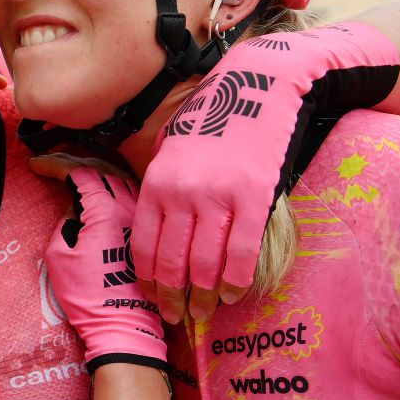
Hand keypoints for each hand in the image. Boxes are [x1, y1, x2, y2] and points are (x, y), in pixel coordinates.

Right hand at [33, 158, 165, 371]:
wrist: (122, 324)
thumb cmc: (87, 294)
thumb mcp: (59, 254)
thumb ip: (66, 221)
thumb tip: (76, 208)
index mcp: (105, 210)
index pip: (80, 172)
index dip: (55, 164)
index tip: (37, 165)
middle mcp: (128, 208)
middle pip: (102, 168)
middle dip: (73, 162)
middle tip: (51, 165)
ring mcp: (141, 219)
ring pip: (120, 179)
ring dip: (95, 171)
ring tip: (74, 172)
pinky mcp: (145, 231)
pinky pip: (130, 195)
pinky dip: (111, 185)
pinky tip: (100, 189)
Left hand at [132, 22, 399, 323]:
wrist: (256, 85)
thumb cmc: (212, 117)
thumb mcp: (171, 147)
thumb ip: (161, 185)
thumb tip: (154, 225)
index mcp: (157, 181)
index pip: (144, 243)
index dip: (147, 277)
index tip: (152, 295)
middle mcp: (182, 193)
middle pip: (172, 261)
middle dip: (172, 295)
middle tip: (177, 315)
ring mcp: (217, 196)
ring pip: (205, 263)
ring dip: (204, 294)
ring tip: (205, 310)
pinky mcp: (253, 197)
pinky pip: (242, 252)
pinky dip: (237, 279)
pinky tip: (234, 293)